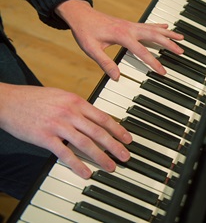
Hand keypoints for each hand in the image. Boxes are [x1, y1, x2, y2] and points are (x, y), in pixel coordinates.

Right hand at [0, 83, 131, 177]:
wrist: (7, 102)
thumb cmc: (34, 99)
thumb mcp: (61, 96)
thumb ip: (78, 107)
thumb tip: (94, 118)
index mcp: (76, 102)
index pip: (103, 117)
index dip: (118, 130)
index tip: (128, 139)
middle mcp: (70, 113)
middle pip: (98, 132)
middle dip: (115, 146)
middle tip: (125, 156)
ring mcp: (58, 125)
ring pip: (85, 143)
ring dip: (101, 157)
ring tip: (110, 167)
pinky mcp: (45, 137)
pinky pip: (65, 154)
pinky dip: (77, 165)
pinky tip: (85, 173)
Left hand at [55, 0, 183, 79]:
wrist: (80, 14)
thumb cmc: (85, 31)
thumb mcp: (91, 49)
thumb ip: (104, 63)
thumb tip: (116, 76)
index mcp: (122, 35)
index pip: (142, 51)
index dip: (153, 62)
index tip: (163, 71)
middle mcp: (129, 28)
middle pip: (155, 36)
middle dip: (169, 44)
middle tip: (181, 51)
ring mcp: (131, 25)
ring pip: (154, 28)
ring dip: (168, 34)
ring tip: (181, 38)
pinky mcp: (129, 24)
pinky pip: (148, 25)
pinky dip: (159, 26)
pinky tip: (166, 27)